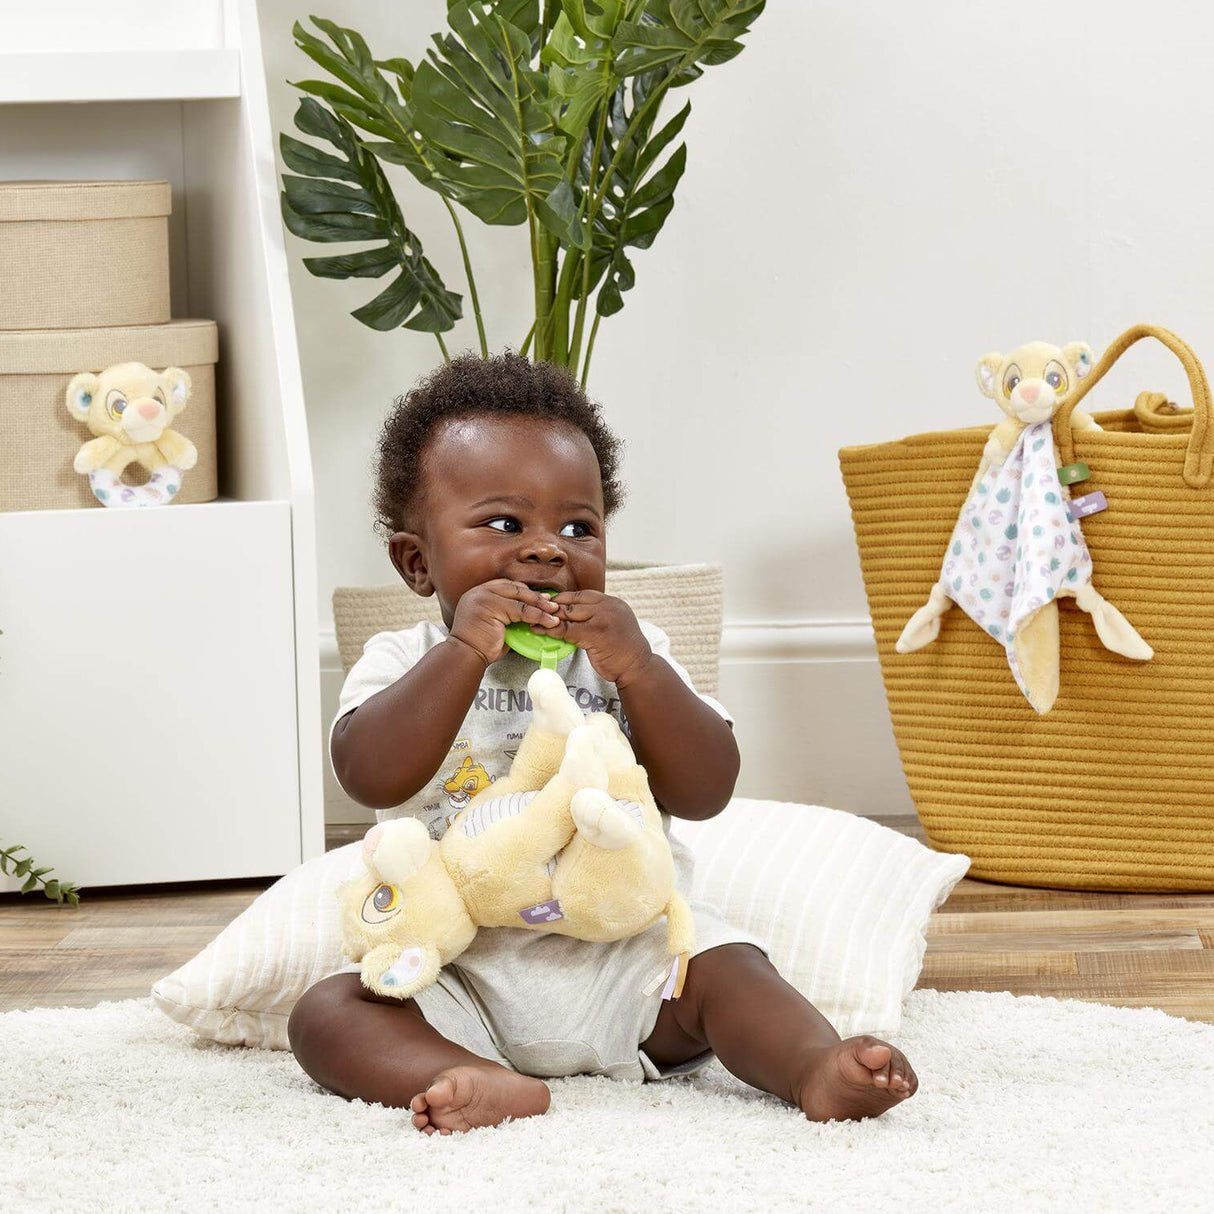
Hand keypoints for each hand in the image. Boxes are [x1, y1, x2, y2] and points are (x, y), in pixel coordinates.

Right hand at [448, 579, 560, 665]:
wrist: (466, 655)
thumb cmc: (480, 645)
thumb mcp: (496, 624)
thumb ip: (509, 615)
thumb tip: (531, 613)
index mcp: (479, 593)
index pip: (508, 586)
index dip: (526, 592)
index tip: (542, 598)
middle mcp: (480, 591)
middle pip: (515, 588)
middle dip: (536, 597)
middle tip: (552, 605)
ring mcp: (483, 597)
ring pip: (520, 597)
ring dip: (540, 606)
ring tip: (553, 613)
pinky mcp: (490, 606)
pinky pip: (521, 609)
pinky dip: (537, 615)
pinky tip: (547, 621)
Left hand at [532, 591, 651, 686]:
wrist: (637, 667)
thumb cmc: (623, 649)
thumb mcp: (612, 624)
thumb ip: (596, 616)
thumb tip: (571, 613)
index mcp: (612, 602)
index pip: (580, 595)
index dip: (561, 598)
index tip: (546, 602)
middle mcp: (608, 606)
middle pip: (572, 602)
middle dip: (552, 607)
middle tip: (533, 609)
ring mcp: (603, 619)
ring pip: (568, 614)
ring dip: (548, 617)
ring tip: (532, 619)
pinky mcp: (596, 634)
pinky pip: (567, 630)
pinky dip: (551, 631)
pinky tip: (539, 631)